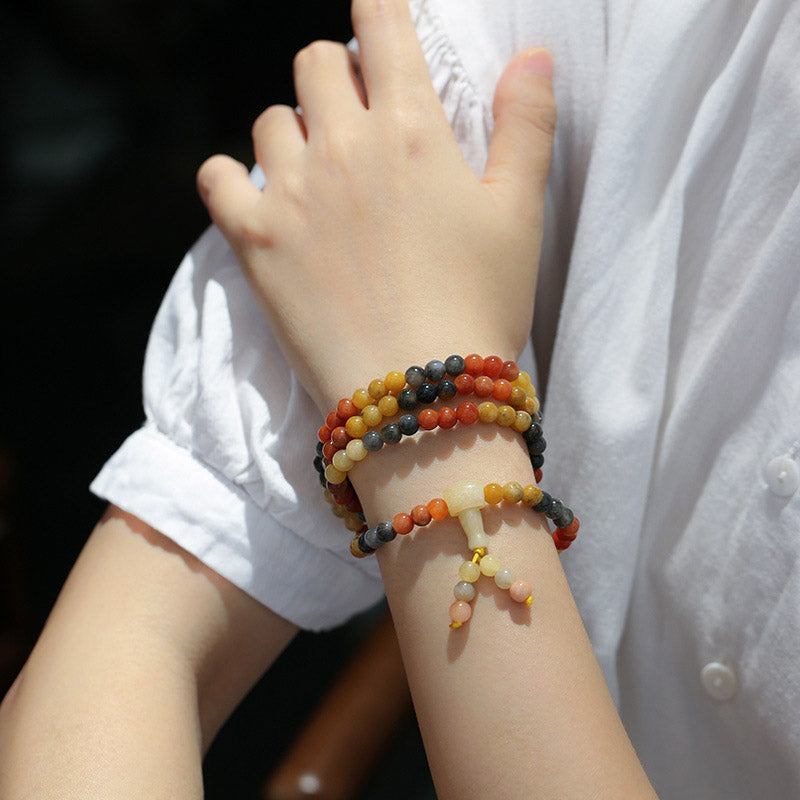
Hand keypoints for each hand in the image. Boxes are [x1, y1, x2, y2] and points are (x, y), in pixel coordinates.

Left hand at [196, 0, 555, 411]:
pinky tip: (261, 202)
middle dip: (337, 79)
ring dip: (294, 133)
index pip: (380, 22)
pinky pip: (216, 177)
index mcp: (411, 129)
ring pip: (271, 120)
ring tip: (319, 177)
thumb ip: (526, 126)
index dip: (377, 10)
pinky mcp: (253, 242)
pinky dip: (232, 180)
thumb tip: (532, 54)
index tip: (377, 22)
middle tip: (357, 125)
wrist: (420, 398)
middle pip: (314, 63)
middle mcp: (343, 146)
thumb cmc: (480, 307)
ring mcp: (291, 193)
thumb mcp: (519, 216)